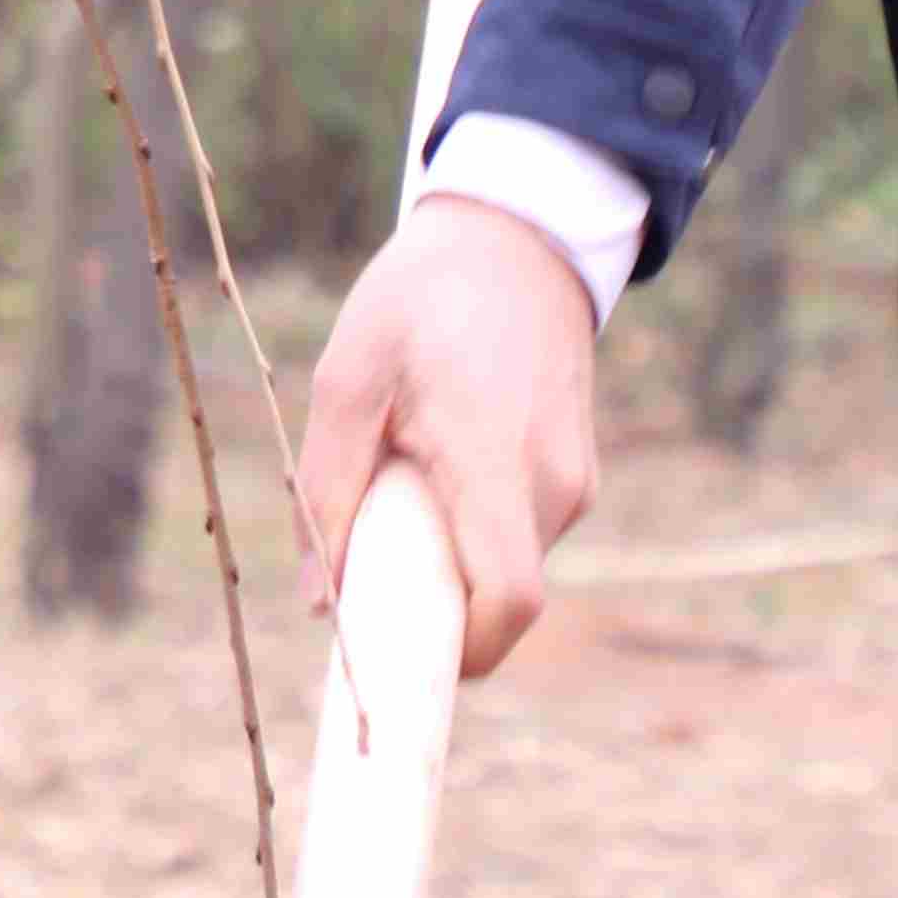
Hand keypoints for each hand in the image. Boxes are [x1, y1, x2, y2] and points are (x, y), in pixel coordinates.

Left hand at [292, 194, 599, 677]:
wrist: (515, 236)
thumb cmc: (421, 299)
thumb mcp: (349, 375)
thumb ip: (328, 488)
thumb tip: (319, 598)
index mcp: (495, 461)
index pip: (507, 600)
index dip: (464, 655)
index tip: (404, 661)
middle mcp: (553, 485)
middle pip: (501, 596)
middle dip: (437, 605)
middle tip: (370, 566)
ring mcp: (574, 481)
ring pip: (509, 564)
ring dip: (452, 556)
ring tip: (402, 482)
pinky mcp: (578, 473)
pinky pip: (522, 531)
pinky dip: (475, 527)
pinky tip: (437, 464)